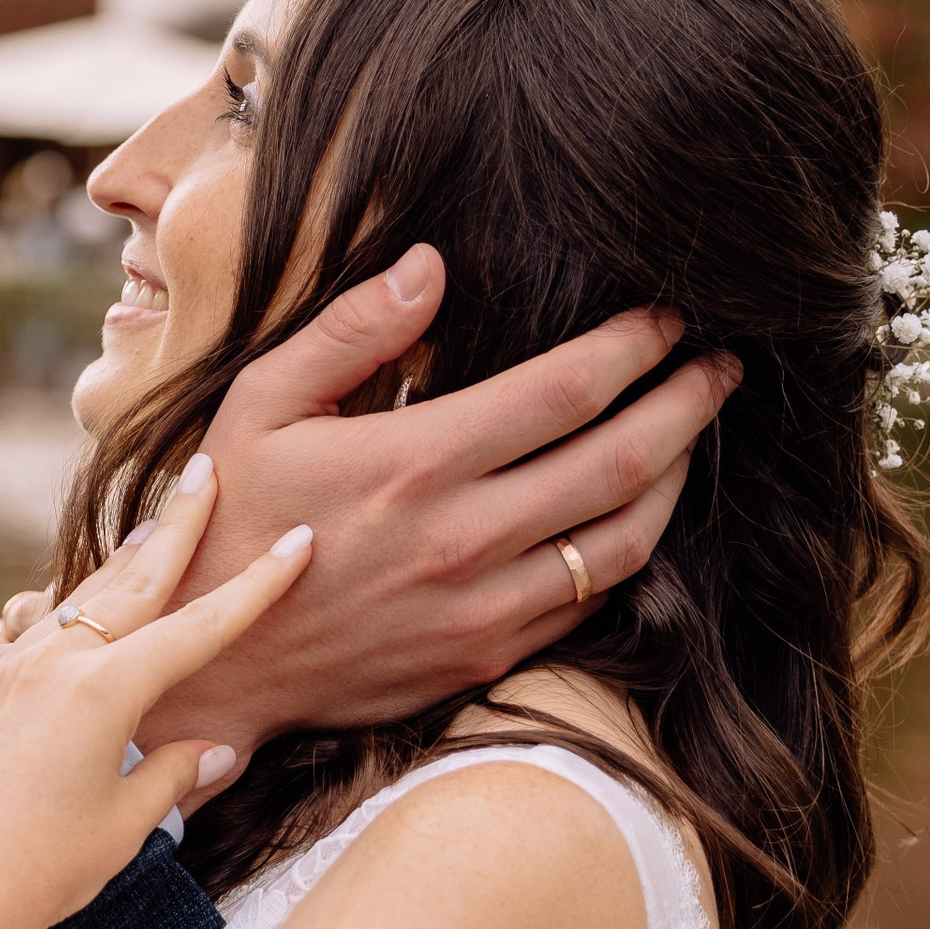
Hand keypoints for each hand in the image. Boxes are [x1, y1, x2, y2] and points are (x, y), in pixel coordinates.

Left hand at [0, 475, 311, 928]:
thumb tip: (208, 748)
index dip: (253, 586)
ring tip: (132, 546)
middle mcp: (44, 664)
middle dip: (173, 528)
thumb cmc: (44, 874)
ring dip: (99, 579)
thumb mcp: (125, 826)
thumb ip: (169, 774)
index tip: (295, 542)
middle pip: (125, 583)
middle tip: (202, 473)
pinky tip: (27, 635)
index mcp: (104, 690)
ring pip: (53, 610)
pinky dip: (21, 638)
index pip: (198, 626)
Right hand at [131, 247, 735, 756]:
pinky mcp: (483, 655)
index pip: (566, 389)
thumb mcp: (258, 404)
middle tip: (722, 365)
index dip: (634, 345)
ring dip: (675, 478)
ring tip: (694, 434)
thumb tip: (431, 264)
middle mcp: (464, 536)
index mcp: (415, 461)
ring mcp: (482, 605)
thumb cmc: (226, 518)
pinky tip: (634, 514)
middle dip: (688, 402)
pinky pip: (588, 602)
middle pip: (622, 459)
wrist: (207, 664)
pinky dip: (628, 550)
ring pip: (625, 538)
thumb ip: (350, 330)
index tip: (670, 314)